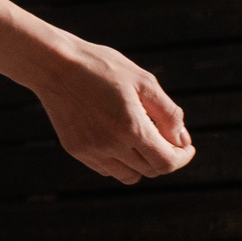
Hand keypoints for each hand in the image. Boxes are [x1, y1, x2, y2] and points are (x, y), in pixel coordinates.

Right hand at [32, 40, 194, 183]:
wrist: (55, 65)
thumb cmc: (103, 68)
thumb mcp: (144, 82)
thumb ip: (169, 113)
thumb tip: (181, 140)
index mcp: (131, 128)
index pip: (167, 162)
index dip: (182, 157)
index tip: (186, 146)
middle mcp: (111, 145)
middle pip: (151, 170)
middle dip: (165, 157)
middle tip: (166, 138)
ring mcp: (91, 151)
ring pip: (129, 176)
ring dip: (142, 164)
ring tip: (142, 139)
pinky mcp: (76, 150)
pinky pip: (107, 169)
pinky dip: (119, 161)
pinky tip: (118, 138)